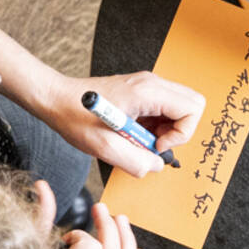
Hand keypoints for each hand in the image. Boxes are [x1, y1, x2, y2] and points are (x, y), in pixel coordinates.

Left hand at [41, 72, 204, 178]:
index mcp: (147, 91)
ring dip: (167, 130)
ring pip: (180, 108)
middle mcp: (151, 83)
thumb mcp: (105, 147)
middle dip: (180, 130)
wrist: (55, 98)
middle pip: (193, 104)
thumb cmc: (74, 116)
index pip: (192, 109)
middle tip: (154, 142)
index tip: (155, 145)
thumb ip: (136, 161)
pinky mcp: (141, 92)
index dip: (180, 134)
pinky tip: (135, 132)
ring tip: (140, 138)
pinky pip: (164, 110)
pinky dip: (156, 126)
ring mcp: (147, 85)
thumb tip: (156, 165)